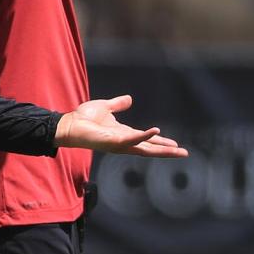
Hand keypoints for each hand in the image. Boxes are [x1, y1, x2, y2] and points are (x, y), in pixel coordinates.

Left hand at [55, 95, 187, 157]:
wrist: (69, 124)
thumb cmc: (83, 118)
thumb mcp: (105, 107)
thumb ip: (118, 104)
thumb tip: (130, 99)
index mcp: (124, 134)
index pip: (146, 140)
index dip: (160, 142)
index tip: (175, 144)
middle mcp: (124, 141)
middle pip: (150, 148)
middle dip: (167, 151)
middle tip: (184, 153)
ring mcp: (119, 143)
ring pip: (145, 148)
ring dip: (162, 149)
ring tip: (178, 149)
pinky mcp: (113, 141)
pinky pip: (132, 139)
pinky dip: (144, 136)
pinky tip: (156, 131)